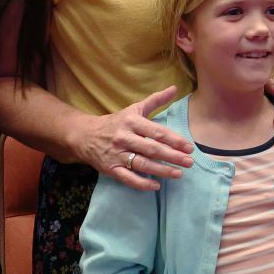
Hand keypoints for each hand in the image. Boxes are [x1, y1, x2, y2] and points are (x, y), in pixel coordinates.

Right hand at [72, 85, 192, 190]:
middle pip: (152, 149)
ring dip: (162, 170)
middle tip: (189, 162)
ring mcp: (117, 155)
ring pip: (142, 164)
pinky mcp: (110, 169)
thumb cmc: (116, 122)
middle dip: (172, 156)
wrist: (85, 135)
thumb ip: (156, 100)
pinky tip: (156, 186)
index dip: (174, 140)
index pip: (156, 132)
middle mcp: (124, 138)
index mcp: (131, 122)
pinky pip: (128, 178)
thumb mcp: (134, 109)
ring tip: (178, 174)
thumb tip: (175, 88)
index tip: (189, 147)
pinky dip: (142, 183)